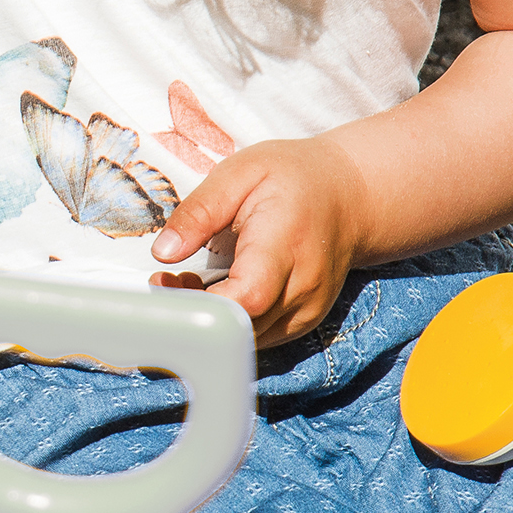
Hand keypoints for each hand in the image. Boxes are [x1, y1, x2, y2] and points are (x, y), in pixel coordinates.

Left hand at [151, 134, 367, 343]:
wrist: (349, 196)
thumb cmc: (292, 178)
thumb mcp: (239, 173)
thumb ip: (200, 211)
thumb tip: (163, 252)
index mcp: (286, 242)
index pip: (247, 297)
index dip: (201, 302)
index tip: (165, 283)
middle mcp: (304, 285)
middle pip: (242, 325)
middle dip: (194, 310)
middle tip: (169, 280)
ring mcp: (308, 310)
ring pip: (246, 338)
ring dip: (209, 319)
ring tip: (190, 282)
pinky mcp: (303, 322)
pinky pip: (258, 336)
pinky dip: (229, 323)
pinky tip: (215, 292)